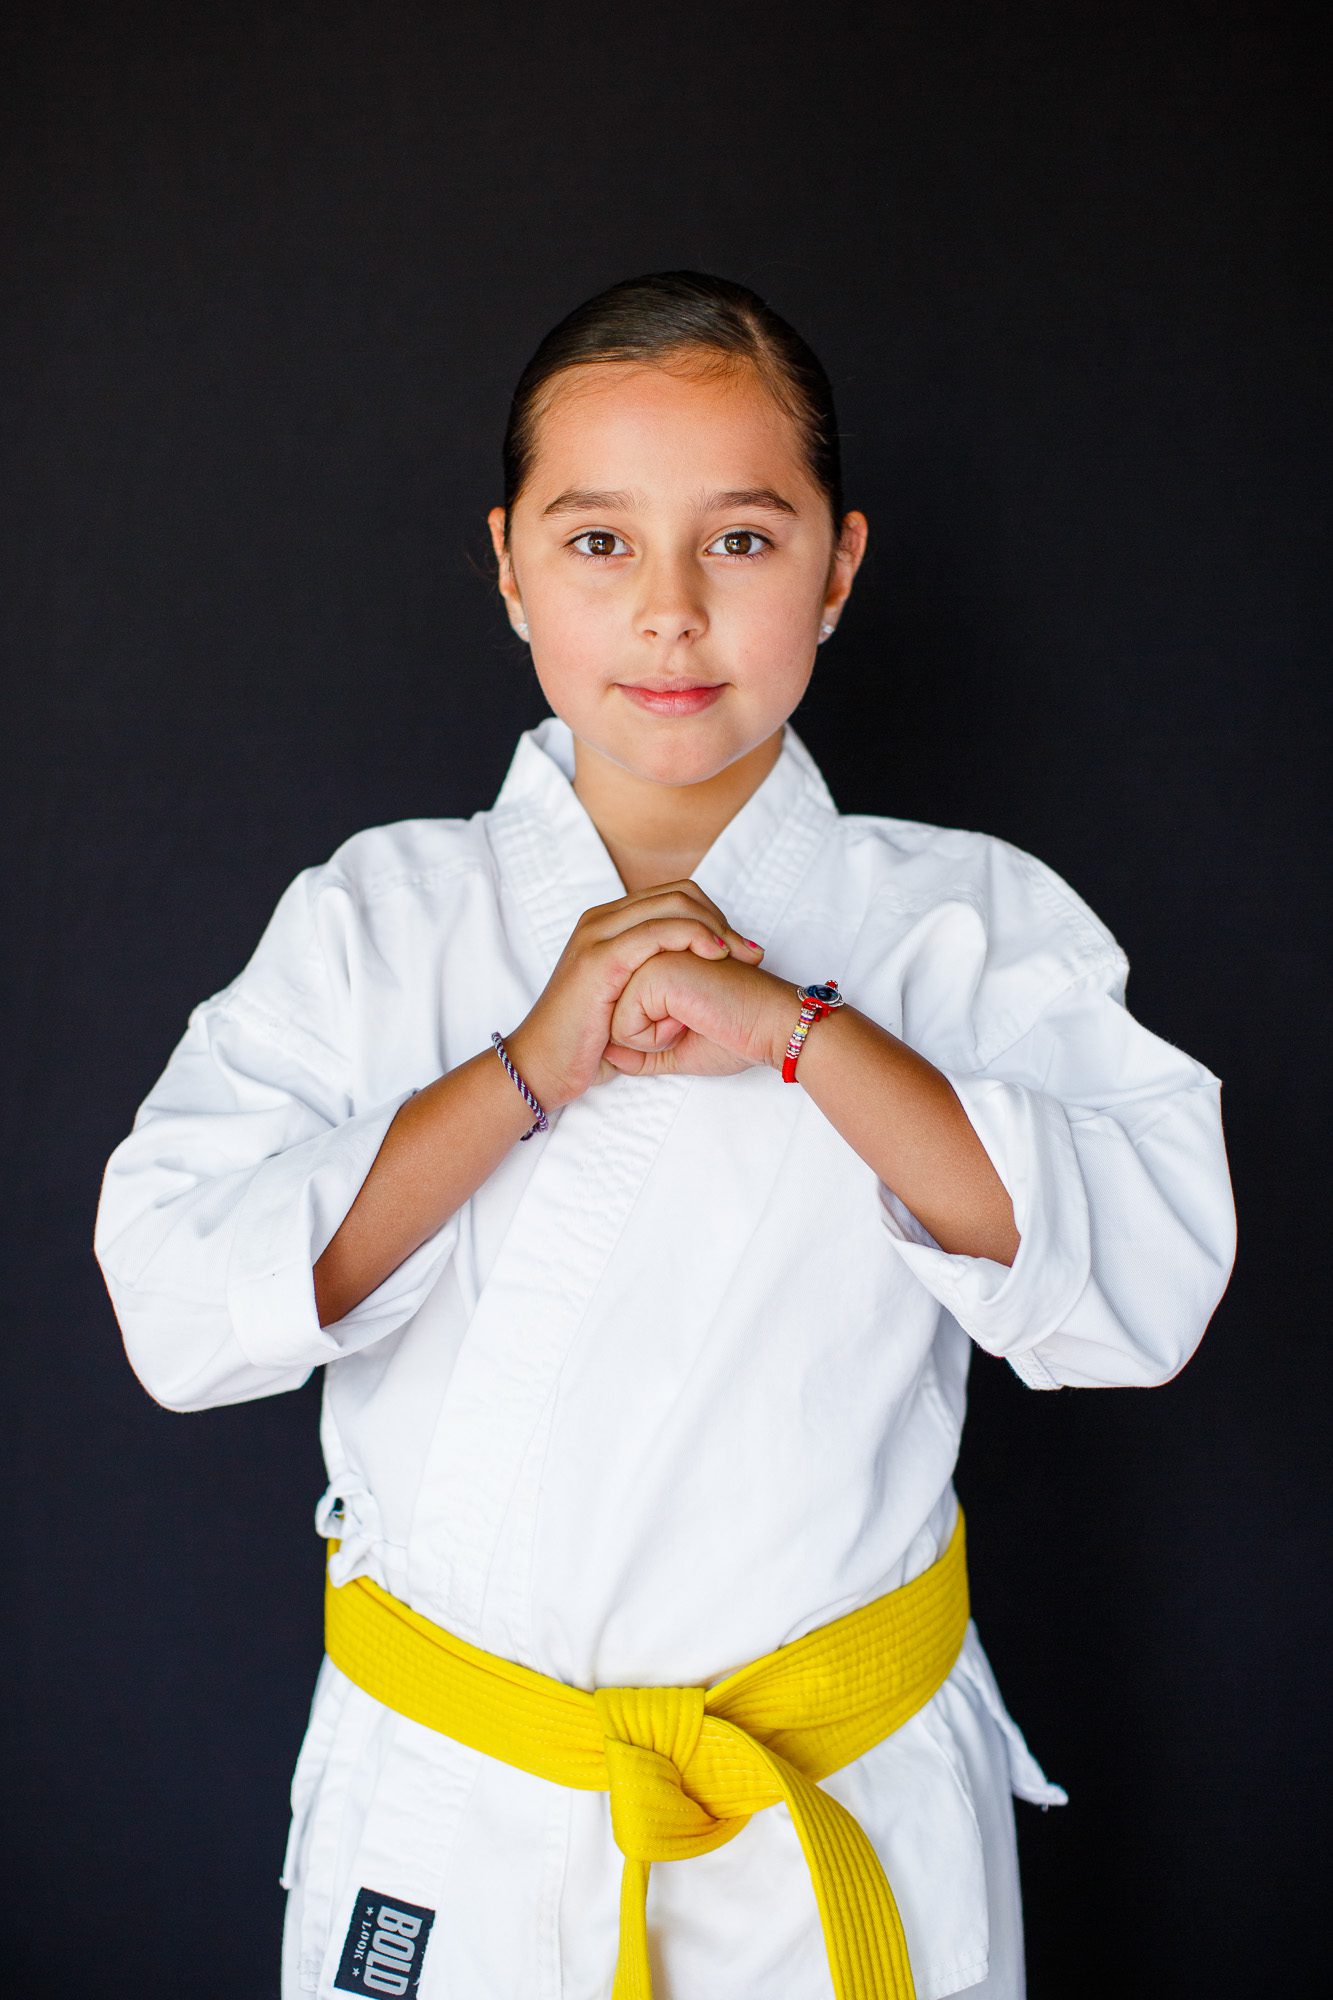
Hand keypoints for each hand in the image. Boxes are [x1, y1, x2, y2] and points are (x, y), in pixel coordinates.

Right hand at [502, 881, 764, 1109]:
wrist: (543, 1067)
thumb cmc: (585, 1043)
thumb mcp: (626, 1001)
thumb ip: (653, 979)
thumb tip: (697, 976)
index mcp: (607, 923)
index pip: (675, 896)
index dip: (715, 916)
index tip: (742, 950)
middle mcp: (601, 920)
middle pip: (680, 893)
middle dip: (723, 919)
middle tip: (750, 953)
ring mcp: (597, 935)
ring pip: (673, 906)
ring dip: (717, 928)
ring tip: (741, 956)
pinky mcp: (599, 958)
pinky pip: (657, 932)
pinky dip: (694, 938)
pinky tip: (718, 957)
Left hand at [602, 949, 792, 1078]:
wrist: (772, 1029)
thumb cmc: (735, 1035)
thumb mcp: (676, 1048)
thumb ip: (639, 1051)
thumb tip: (608, 1056)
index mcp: (654, 959)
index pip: (616, 1013)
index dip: (649, 1036)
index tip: (692, 1021)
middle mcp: (649, 950)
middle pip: (610, 1015)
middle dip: (647, 1035)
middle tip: (693, 1019)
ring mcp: (650, 953)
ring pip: (612, 1019)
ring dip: (652, 1035)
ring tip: (691, 1018)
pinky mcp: (653, 968)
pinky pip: (623, 1025)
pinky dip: (655, 1037)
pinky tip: (690, 1019)